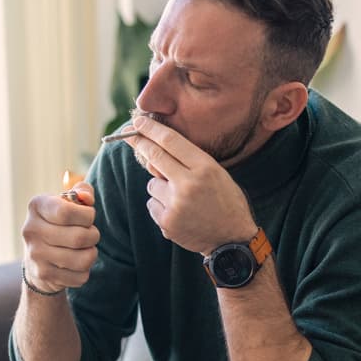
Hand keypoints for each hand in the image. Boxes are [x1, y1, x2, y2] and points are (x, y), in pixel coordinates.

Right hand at [20, 181, 98, 293]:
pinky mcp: (44, 274)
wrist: (38, 259)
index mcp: (37, 206)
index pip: (66, 212)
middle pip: (79, 237)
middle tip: (91, 235)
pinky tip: (76, 265)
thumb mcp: (69, 203)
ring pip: (83, 259)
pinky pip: (80, 276)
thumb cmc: (62, 224)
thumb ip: (83, 192)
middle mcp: (31, 229)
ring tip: (85, 249)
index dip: (87, 216)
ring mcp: (35, 254)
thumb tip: (87, 198)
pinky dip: (85, 271)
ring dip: (92, 254)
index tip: (88, 217)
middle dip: (94, 236)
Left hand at [125, 114, 256, 253]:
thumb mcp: (216, 174)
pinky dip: (161, 207)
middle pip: (154, 156)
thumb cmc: (225, 202)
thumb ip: (188, 163)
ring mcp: (176, 204)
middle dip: (139, 142)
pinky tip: (179, 214)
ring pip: (152, 184)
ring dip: (160, 188)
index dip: (151, 129)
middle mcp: (189, 183)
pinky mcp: (167, 221)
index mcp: (205, 168)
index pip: (171, 141)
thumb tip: (153, 152)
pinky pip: (152, 204)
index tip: (138, 121)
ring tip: (181, 200)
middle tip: (128, 134)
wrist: (232, 239)